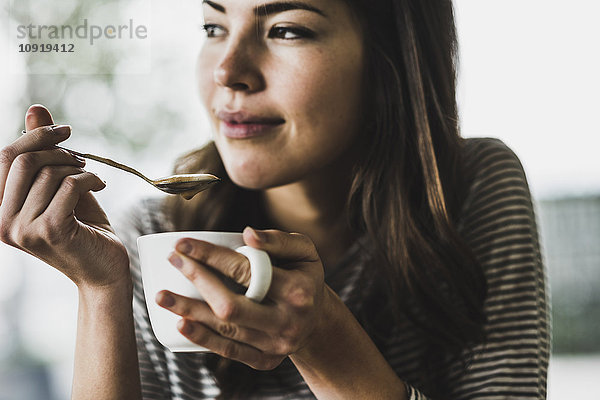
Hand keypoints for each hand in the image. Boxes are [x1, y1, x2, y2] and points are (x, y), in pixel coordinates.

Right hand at [0, 105, 129, 289]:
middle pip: (22, 161)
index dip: (34, 136)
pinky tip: (100, 186)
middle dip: (57, 149)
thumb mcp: (59, 187)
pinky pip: (69, 186)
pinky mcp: (51, 231)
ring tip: (92, 178)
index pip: (3, 158)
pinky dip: (90, 179)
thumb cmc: (82, 228)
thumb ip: (43, 152)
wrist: (103, 269)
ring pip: (49, 173)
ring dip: (78, 168)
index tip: (63, 130)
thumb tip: (35, 108)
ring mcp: (23, 229)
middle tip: (81, 157)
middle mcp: (1, 222)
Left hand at [155, 226, 330, 369]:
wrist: (318, 320)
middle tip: (173, 260)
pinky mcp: (265, 361)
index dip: (211, 256)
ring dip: (190, 311)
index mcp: (299, 291)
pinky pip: (229, 351)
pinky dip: (203, 338)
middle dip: (197, 280)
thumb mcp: (304, 251)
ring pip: (226, 330)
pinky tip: (181, 324)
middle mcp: (287, 321)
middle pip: (231, 304)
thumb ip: (278, 240)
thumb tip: (247, 233)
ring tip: (161, 295)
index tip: (183, 244)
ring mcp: (276, 345)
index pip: (247, 271)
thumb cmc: (305, 276)